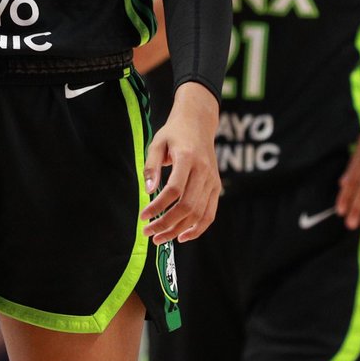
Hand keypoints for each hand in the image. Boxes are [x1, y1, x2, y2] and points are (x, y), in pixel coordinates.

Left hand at [141, 83, 220, 243]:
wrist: (199, 122)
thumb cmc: (174, 133)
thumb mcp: (157, 143)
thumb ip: (152, 167)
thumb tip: (149, 192)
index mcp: (187, 158)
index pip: (174, 190)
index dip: (158, 207)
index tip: (143, 216)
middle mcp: (203, 171)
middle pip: (187, 206)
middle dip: (166, 224)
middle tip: (147, 232)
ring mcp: (212, 180)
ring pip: (198, 214)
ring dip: (178, 230)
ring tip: (159, 238)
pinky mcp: (216, 187)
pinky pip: (210, 214)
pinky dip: (197, 229)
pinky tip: (182, 237)